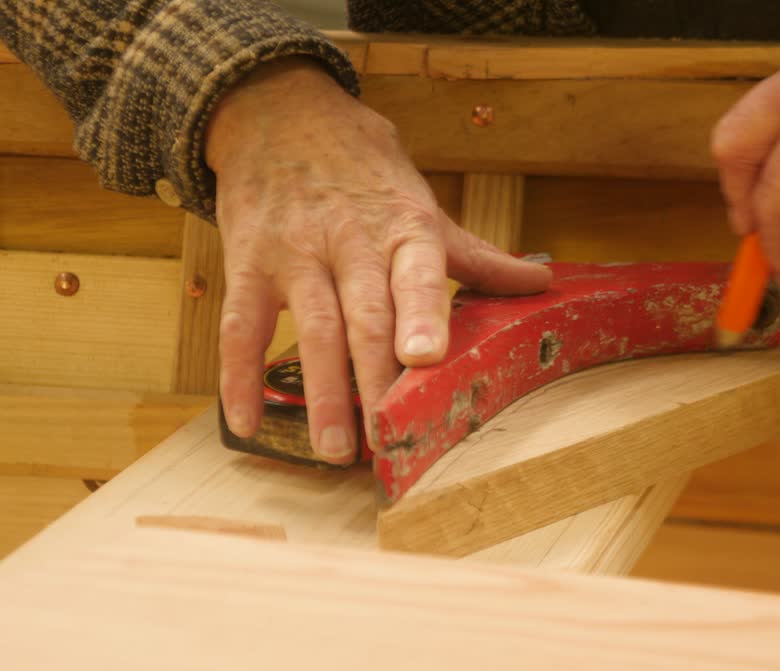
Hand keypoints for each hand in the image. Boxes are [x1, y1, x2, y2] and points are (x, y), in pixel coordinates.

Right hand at [204, 58, 551, 463]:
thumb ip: (474, 254)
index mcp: (404, 228)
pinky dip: (238, 376)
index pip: (417, 273)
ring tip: (335, 450)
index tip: (426, 358)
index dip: (422, 315)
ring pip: (310, 327)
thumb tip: (540, 284)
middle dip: (376, 379)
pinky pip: (240, 326)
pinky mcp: (247, 263)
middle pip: (365, 316)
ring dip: (322, 393)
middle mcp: (350, 241)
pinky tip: (247, 423)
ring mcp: (295, 253)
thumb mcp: (419, 201)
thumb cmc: (361, 166)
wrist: (277, 111)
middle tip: (388, 439)